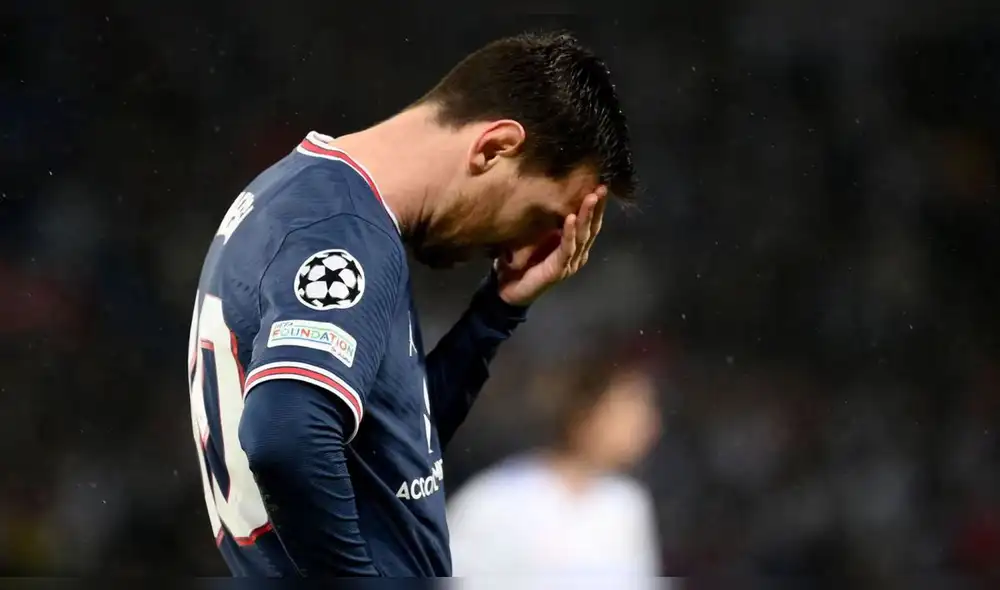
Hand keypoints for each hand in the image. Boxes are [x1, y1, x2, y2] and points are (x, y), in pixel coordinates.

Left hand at [495, 187, 607, 306]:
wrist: (508, 291)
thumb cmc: (521, 263)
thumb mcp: (536, 238)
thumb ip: (547, 223)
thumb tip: (550, 195)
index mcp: (574, 247)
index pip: (589, 224)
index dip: (596, 206)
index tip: (599, 184)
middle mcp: (576, 255)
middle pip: (591, 229)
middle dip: (597, 208)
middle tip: (602, 187)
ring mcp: (569, 264)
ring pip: (582, 237)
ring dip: (587, 216)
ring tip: (591, 198)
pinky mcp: (558, 271)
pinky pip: (566, 249)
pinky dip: (570, 233)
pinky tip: (572, 219)